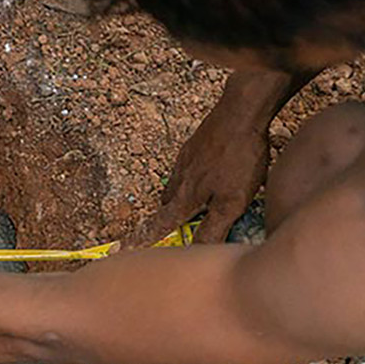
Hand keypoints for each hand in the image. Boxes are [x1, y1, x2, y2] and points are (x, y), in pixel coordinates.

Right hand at [132, 69, 308, 245]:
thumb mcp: (233, 202)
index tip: (123, 248)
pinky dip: (192, 176)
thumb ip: (214, 228)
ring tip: (194, 202)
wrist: (241, 111)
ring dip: (180, 197)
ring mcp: (187, 159)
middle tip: (170, 224)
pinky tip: (210, 174)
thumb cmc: (239, 157)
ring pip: (176, 185)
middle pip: (166, 205)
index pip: (160, 225)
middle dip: (166, 217)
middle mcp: (180, 178)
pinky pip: (188, 167)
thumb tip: (198, 252)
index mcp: (185, 196)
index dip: (143, 239)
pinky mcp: (197, 144)